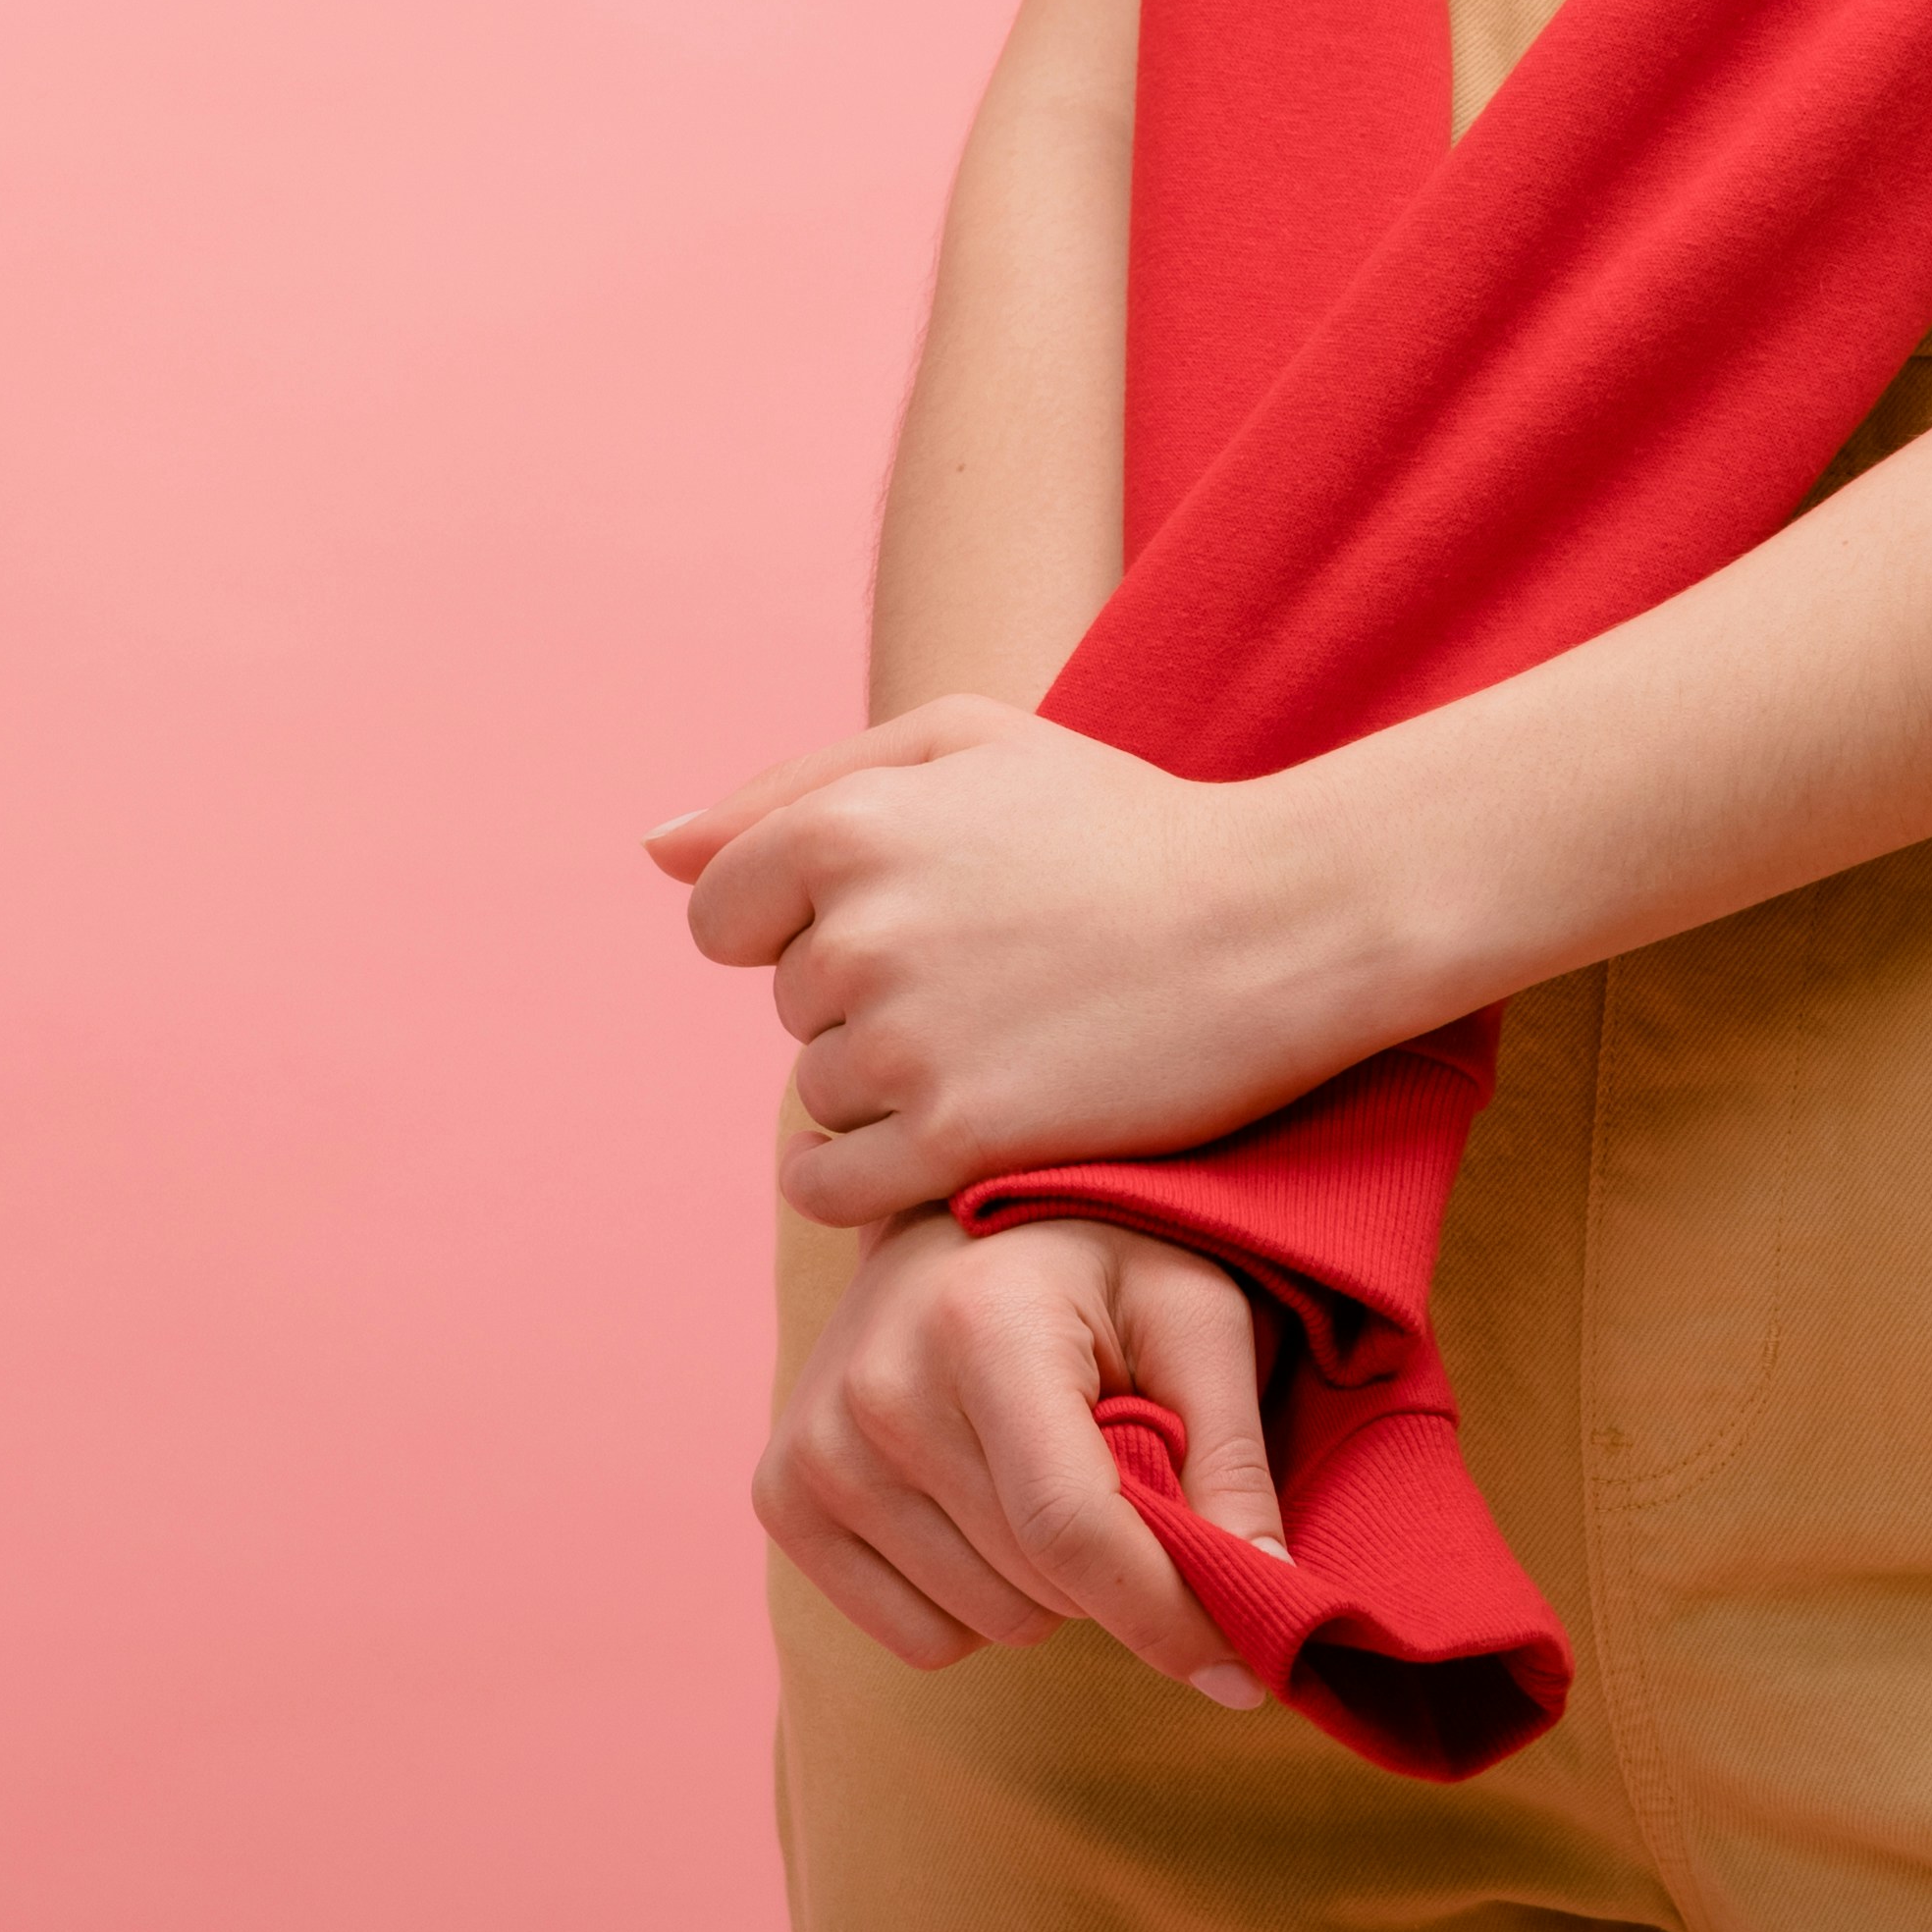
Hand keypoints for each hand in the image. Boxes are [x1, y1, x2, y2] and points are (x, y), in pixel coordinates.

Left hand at [647, 696, 1415, 1222]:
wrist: (1280, 923)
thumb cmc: (1120, 823)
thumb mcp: (963, 743)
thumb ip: (792, 787)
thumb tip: (651, 850)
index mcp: (843, 825)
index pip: (723, 914)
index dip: (805, 924)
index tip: (909, 924)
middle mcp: (855, 934)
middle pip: (785, 1007)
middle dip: (863, 1000)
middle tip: (990, 976)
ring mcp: (902, 1046)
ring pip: (812, 1096)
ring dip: (883, 1088)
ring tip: (1004, 1042)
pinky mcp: (957, 1143)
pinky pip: (829, 1189)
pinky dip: (863, 1178)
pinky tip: (944, 1138)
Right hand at [760, 1207, 1291, 1695]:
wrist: (962, 1224)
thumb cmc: (1101, 1266)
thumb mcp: (1197, 1321)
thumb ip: (1234, 1459)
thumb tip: (1271, 1604)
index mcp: (981, 1325)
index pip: (1073, 1526)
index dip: (1169, 1615)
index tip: (1247, 1673)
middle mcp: (875, 1386)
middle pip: (1040, 1585)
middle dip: (1119, 1571)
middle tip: (1130, 1472)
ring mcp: (814, 1447)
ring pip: (988, 1622)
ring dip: (1050, 1584)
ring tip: (1048, 1469)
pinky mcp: (783, 1495)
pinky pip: (920, 1637)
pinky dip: (976, 1601)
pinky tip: (982, 1502)